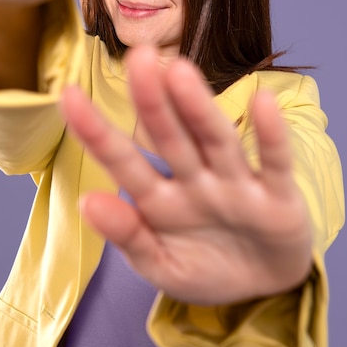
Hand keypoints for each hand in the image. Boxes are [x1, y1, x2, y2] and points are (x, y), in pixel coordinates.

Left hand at [61, 46, 312, 305]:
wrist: (264, 288)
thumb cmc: (205, 266)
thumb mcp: (160, 265)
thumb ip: (128, 236)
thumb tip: (87, 203)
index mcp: (160, 198)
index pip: (123, 160)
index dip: (96, 131)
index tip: (67, 95)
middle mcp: (196, 181)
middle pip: (170, 138)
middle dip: (152, 102)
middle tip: (137, 58)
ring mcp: (237, 185)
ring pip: (215, 141)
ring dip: (199, 109)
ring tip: (180, 73)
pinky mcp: (279, 196)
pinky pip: (275, 164)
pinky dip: (270, 136)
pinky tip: (262, 103)